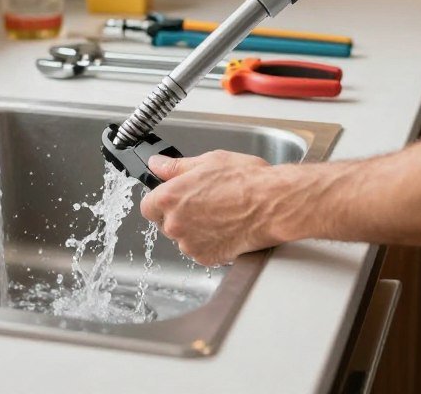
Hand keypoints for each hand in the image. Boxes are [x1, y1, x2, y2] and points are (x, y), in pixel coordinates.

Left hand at [139, 150, 284, 266]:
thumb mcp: (209, 161)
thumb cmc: (246, 180)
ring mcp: (190, 244)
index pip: (148, 205)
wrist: (273, 204)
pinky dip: (209, 242)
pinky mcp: (206, 258)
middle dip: (180, 213)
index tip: (175, 196)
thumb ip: (176, 167)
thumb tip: (157, 164)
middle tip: (205, 201)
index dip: (161, 200)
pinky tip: (225, 227)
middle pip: (165, 222)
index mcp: (170, 197)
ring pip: (183, 237)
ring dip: (195, 229)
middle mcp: (175, 224)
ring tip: (220, 213)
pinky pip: (200, 250)